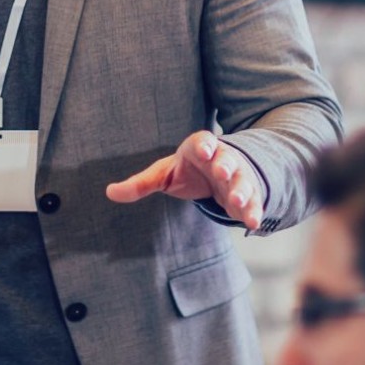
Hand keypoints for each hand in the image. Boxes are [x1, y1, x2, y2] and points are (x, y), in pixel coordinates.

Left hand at [105, 131, 263, 229]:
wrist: (220, 173)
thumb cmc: (188, 170)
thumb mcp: (164, 174)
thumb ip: (141, 183)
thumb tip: (110, 192)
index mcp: (200, 148)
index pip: (203, 141)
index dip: (204, 145)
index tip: (203, 151)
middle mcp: (222, 159)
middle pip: (226, 160)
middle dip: (225, 167)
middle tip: (222, 174)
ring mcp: (238, 176)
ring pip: (242, 181)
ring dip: (242, 190)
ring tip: (240, 202)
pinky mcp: (249, 194)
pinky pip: (253, 202)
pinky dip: (254, 211)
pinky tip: (253, 223)